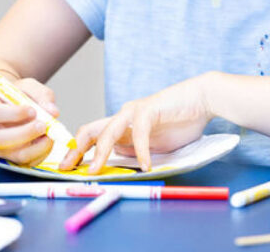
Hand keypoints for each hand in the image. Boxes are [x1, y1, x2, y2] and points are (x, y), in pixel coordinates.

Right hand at [0, 77, 60, 167]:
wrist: (10, 108)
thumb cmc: (16, 97)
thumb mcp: (28, 87)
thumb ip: (40, 96)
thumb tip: (52, 112)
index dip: (14, 114)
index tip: (32, 110)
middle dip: (25, 134)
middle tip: (43, 125)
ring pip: (13, 154)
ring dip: (36, 146)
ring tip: (49, 134)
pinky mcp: (9, 159)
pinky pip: (25, 162)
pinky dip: (40, 153)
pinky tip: (47, 141)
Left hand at [59, 73, 213, 173]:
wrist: (201, 100)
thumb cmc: (179, 121)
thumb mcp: (151, 142)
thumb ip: (133, 147)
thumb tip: (115, 154)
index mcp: (122, 124)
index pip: (91, 135)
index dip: (77, 151)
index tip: (68, 168)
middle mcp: (123, 115)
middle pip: (90, 130)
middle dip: (77, 150)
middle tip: (69, 168)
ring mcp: (134, 111)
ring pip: (108, 132)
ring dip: (100, 153)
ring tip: (96, 170)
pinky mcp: (149, 109)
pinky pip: (139, 132)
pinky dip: (141, 151)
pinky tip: (145, 165)